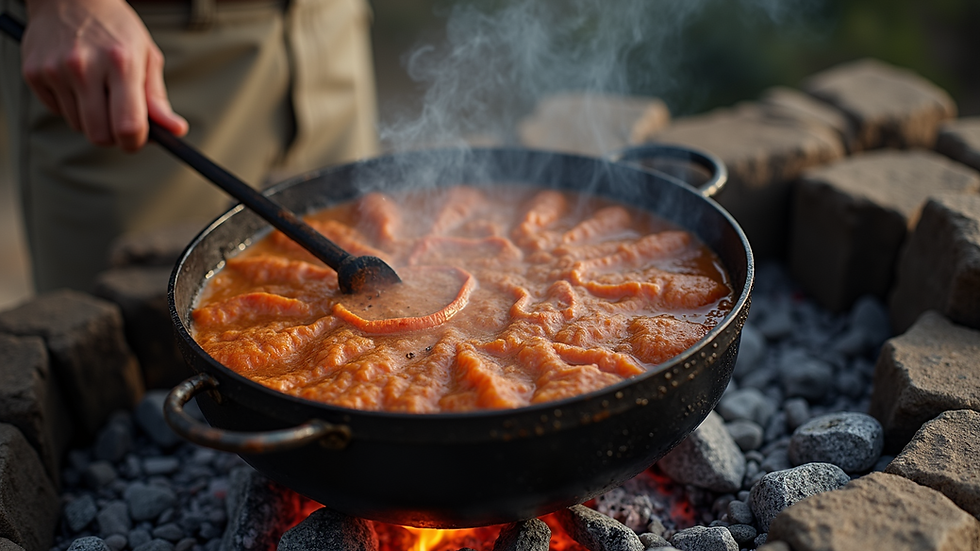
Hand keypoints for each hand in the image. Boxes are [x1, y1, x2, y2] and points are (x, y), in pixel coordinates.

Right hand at [21, 0, 187, 150]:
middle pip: (99, 135)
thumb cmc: (115, 28)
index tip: (137, 140)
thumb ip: (157, 98)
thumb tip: (175, 130)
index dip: (135, 143)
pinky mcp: (33, 72)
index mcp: (121, 63)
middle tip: (118, 120)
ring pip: (78, 125)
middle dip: (113, 137)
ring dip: (91, 120)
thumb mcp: (146, 56)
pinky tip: (76, 83)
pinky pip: (57, 111)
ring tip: (97, 91)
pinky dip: (70, 106)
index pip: (128, 126)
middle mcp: (85, 66)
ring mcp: (55, 70)